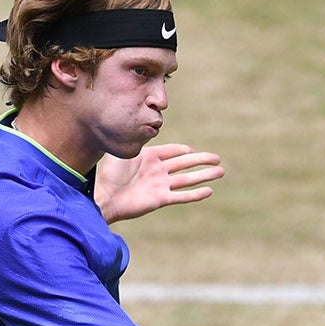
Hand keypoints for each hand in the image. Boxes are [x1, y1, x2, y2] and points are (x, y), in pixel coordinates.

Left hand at [95, 143, 225, 223]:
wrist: (104, 196)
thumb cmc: (109, 174)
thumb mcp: (122, 151)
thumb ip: (135, 140)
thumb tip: (142, 126)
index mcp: (150, 157)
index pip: (173, 151)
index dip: (184, 150)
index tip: (192, 150)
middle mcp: (158, 170)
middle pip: (185, 163)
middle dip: (202, 160)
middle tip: (218, 159)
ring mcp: (160, 185)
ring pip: (187, 179)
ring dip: (204, 175)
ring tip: (220, 172)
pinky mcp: (160, 199)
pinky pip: (181, 196)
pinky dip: (195, 194)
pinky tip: (208, 190)